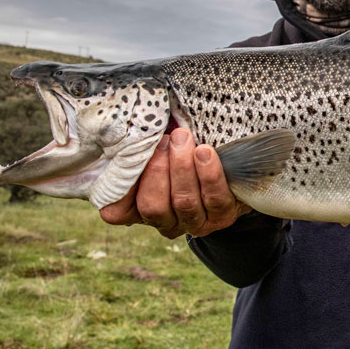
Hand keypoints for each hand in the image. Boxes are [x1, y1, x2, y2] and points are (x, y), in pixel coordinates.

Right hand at [99, 128, 251, 238]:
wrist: (232, 168)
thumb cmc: (183, 153)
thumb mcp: (158, 150)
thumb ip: (141, 146)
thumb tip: (128, 125)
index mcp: (140, 211)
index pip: (117, 211)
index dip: (121, 187)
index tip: (131, 153)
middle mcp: (165, 223)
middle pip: (152, 207)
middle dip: (157, 170)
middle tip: (165, 140)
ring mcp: (194, 223)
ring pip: (184, 201)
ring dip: (182, 167)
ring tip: (183, 139)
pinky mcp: (222, 217)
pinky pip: (214, 197)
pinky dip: (208, 173)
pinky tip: (205, 152)